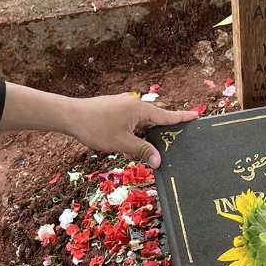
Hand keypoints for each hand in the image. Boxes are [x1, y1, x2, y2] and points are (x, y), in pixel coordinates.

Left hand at [65, 94, 196, 168]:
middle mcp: (134, 104)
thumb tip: (159, 161)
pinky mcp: (115, 110)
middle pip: (155, 120)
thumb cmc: (95, 128)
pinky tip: (129, 145)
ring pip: (142, 123)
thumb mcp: (122, 144)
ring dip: (145, 137)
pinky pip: (132, 122)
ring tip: (144, 150)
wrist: (69, 116)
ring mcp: (124, 105)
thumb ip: (142, 151)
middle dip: (163, 132)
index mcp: (139, 109)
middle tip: (174, 143)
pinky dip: (135, 133)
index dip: (182, 118)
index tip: (196, 115)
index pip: (166, 115)